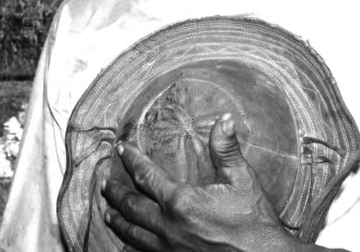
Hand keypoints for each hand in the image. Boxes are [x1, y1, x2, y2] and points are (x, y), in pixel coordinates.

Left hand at [101, 113, 300, 251]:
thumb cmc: (255, 223)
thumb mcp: (243, 180)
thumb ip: (227, 148)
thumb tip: (224, 119)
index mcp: (181, 202)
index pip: (146, 175)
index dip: (132, 160)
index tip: (121, 149)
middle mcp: (169, 227)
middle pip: (131, 207)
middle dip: (115, 193)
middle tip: (104, 183)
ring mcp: (169, 249)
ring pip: (133, 233)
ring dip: (118, 221)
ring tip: (108, 212)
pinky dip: (131, 245)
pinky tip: (128, 242)